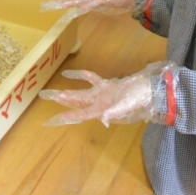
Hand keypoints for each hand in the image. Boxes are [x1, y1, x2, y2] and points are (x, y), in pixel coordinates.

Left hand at [39, 61, 176, 125]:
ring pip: (80, 93)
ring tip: (53, 91)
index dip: (64, 118)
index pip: (78, 115)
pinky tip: (68, 73)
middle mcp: (98, 103)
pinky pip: (90, 79)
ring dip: (68, 92)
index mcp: (100, 109)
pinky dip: (80, 76)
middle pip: (74, 103)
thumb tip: (104, 120)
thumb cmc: (139, 98)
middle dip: (60, 102)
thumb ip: (115, 113)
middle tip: (44, 98)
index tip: (49, 122)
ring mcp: (101, 94)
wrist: (151, 91)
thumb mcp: (127, 106)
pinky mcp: (107, 86)